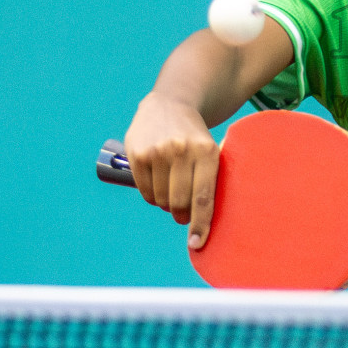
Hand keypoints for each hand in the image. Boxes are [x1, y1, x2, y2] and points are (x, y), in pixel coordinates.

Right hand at [123, 92, 219, 248]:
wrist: (170, 103)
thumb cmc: (195, 137)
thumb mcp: (210, 150)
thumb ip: (209, 181)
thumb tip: (204, 223)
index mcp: (207, 151)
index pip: (204, 197)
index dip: (200, 224)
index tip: (197, 244)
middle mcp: (182, 150)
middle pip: (180, 202)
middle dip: (182, 214)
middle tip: (183, 214)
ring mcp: (158, 151)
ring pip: (161, 199)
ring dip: (166, 203)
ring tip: (170, 189)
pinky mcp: (137, 152)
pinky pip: (145, 190)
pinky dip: (151, 195)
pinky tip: (157, 183)